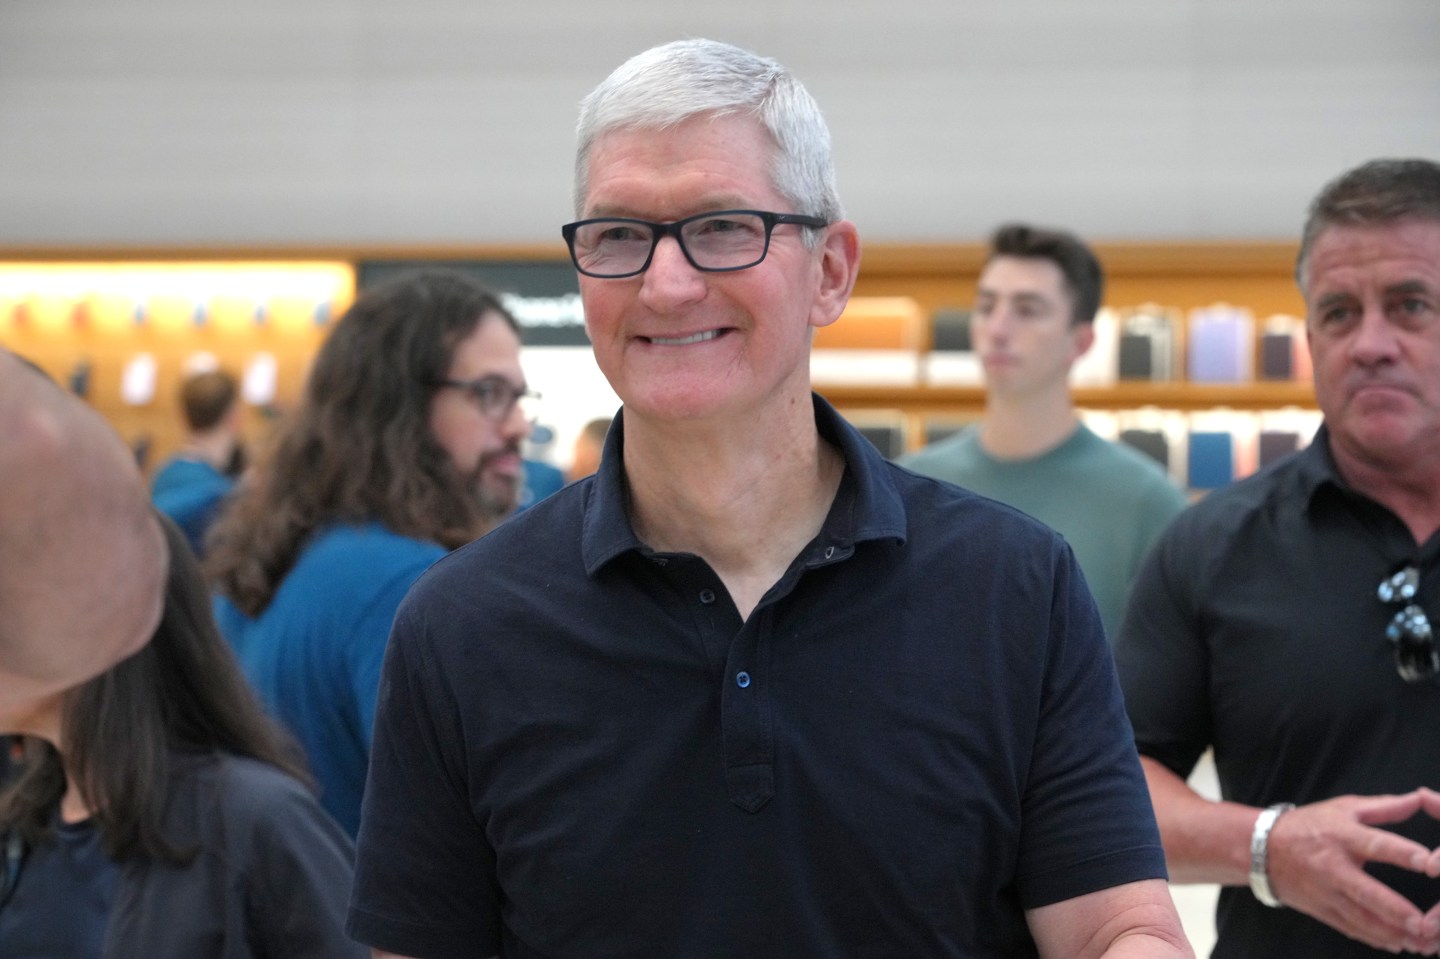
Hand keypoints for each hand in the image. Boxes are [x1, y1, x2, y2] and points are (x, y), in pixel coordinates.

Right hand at [1266, 789, 1439, 954]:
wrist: (1262, 849)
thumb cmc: (1308, 826)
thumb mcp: (1343, 808)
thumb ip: (1384, 807)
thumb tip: (1420, 798)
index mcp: (1342, 836)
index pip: (1376, 844)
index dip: (1402, 853)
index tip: (1428, 862)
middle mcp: (1333, 866)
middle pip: (1367, 892)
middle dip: (1396, 910)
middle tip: (1424, 923)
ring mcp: (1326, 892)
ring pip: (1361, 918)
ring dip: (1392, 932)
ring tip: (1419, 941)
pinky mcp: (1321, 909)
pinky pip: (1351, 928)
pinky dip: (1374, 938)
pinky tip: (1396, 944)